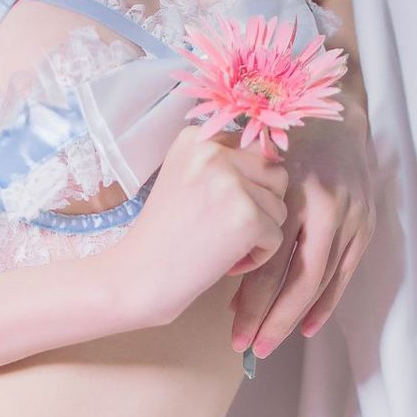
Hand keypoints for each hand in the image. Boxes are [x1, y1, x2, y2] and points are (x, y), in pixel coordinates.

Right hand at [111, 123, 289, 328]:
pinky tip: (227, 263)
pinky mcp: (246, 217)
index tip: (216, 210)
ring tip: (222, 247)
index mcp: (196, 138)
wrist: (137, 278)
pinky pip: (276, 236)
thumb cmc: (161, 238)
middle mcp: (213, 152)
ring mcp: (231, 184)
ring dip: (259, 233)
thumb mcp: (185, 180)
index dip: (246, 186)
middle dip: (261, 206)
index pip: (254, 150)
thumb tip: (274, 160)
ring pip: (280, 206)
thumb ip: (222, 165)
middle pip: (275, 174)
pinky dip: (258, 257)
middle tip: (224, 231)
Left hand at [230, 98, 377, 359]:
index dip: (251, 302)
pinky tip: (306, 326)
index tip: (232, 332)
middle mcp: (325, 202)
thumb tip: (221, 265)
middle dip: (272, 319)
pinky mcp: (367, 222)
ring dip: (294, 317)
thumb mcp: (252, 160)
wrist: (336, 109)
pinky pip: (345, 273)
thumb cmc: (280, 137)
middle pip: (298, 277)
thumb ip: (238, 202)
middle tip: (248, 349)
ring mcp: (352, 213)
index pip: (270, 259)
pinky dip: (325, 302)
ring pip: (322, 279)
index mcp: (290, 186)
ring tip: (267, 342)